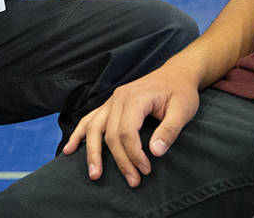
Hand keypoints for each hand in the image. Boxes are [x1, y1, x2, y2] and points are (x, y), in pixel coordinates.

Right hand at [61, 66, 200, 186]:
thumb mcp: (183, 110)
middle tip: (133, 181)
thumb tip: (156, 152)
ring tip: (95, 174)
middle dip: (120, 161)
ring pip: (94, 128)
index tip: (146, 170)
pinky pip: (90, 119)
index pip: (127, 131)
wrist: (177, 73)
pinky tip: (70, 150)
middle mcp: (119, 97)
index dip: (134, 154)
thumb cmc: (181, 91)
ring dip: (92, 153)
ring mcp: (112, 100)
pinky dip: (78, 134)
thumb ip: (170, 130)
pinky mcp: (110, 105)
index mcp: (136, 97)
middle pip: (110, 134)